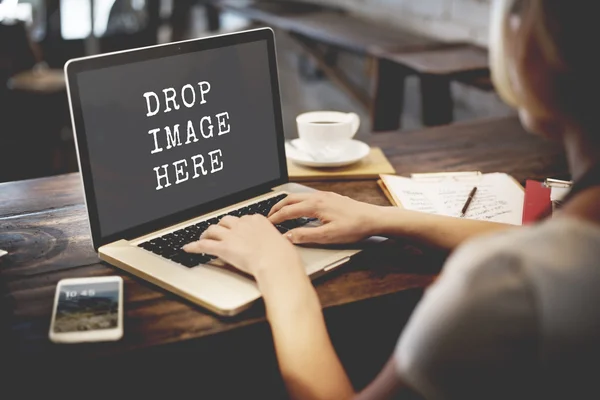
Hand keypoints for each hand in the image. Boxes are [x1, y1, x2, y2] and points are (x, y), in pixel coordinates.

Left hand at [183, 215, 303, 278]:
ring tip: (203, 238)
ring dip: (206, 234)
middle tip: (219, 233)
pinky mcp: (223, 247)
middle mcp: (242, 224)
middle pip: (226, 221)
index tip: (236, 230)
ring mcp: (231, 235)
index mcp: (257, 220)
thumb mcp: (281, 242)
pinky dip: (193, 246)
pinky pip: (204, 245)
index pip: (242, 219)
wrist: (276, 262)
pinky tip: (188, 248)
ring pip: (213, 229)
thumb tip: (277, 244)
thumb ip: (274, 241)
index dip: (237, 226)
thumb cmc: (282, 255)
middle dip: (221, 226)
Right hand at [268, 192, 384, 243]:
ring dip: (286, 204)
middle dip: (277, 207)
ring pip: (298, 196)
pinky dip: (297, 202)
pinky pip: (307, 197)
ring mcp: (324, 195)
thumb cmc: (354, 227)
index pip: (288, 211)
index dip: (275, 218)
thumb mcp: (328, 236)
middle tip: (268, 216)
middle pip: (290, 199)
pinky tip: (300, 210)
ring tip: (280, 212)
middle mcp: (318, 197)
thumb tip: (287, 236)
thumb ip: (305, 235)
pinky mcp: (330, 197)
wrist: (373, 218)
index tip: (267, 224)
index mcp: (315, 205)